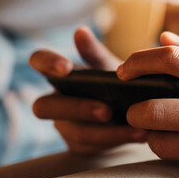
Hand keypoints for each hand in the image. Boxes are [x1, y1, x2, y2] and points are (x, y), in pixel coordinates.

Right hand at [29, 27, 147, 153]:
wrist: (137, 111)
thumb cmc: (117, 82)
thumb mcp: (110, 67)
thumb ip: (95, 53)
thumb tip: (80, 32)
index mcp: (60, 74)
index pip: (38, 61)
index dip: (45, 63)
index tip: (65, 68)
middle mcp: (55, 100)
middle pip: (45, 107)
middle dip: (77, 108)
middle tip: (106, 111)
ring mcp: (64, 125)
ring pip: (74, 132)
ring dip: (105, 131)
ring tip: (136, 126)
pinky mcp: (78, 146)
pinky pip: (92, 146)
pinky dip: (118, 139)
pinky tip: (140, 134)